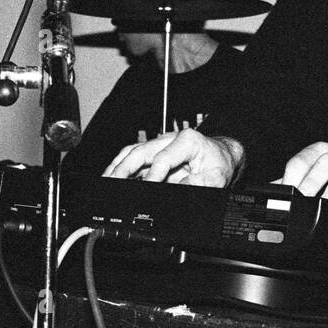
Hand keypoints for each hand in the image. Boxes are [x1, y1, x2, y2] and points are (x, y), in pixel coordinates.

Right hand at [104, 128, 242, 187]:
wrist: (221, 154)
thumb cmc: (218, 163)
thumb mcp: (217, 176)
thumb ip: (201, 184)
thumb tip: (182, 188)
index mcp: (187, 141)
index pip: (163, 159)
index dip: (153, 177)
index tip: (146, 189)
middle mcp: (170, 139)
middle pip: (141, 151)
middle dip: (125, 168)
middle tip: (113, 183)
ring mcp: (160, 144)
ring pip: (133, 151)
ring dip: (117, 166)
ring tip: (106, 180)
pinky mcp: (154, 152)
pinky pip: (133, 156)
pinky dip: (120, 165)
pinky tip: (111, 175)